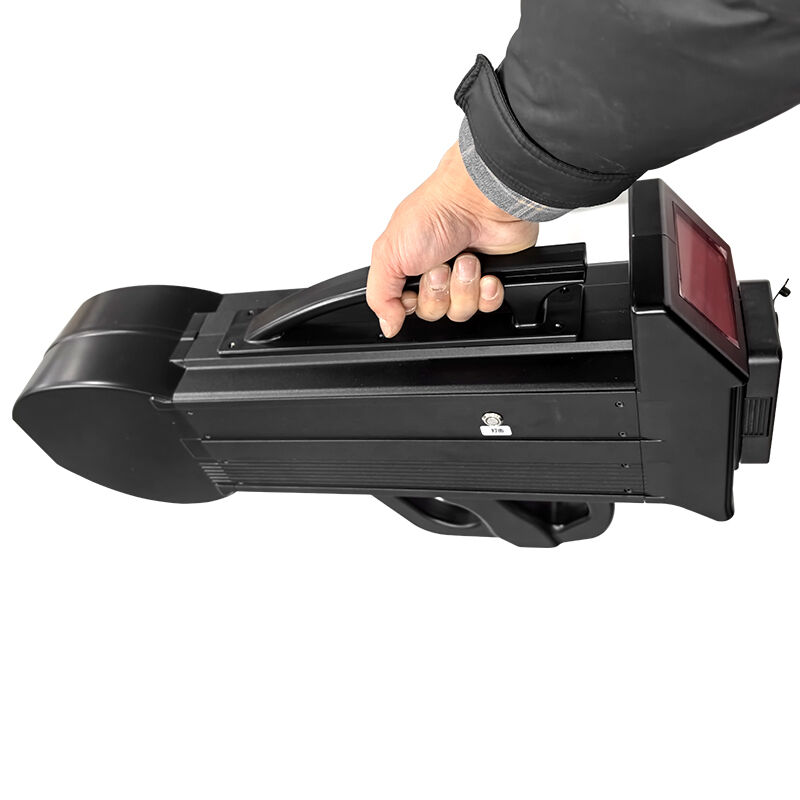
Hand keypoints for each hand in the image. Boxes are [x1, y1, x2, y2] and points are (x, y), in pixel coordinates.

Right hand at [366, 142, 538, 336]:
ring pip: (461, 312)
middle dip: (439, 291)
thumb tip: (387, 325)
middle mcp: (436, 274)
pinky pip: (488, 306)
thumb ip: (379, 295)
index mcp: (409, 268)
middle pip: (434, 313)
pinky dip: (487, 291)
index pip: (407, 308)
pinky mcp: (492, 278)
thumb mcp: (388, 254)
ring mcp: (464, 278)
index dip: (412, 304)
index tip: (413, 287)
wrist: (479, 201)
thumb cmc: (435, 213)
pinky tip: (485, 272)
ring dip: (463, 286)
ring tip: (465, 258)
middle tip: (441, 264)